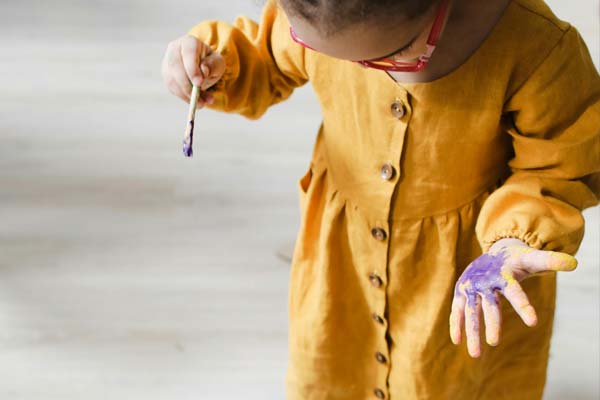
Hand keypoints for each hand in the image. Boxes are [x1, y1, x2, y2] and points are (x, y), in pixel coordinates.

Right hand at [161, 34, 225, 104]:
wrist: (202, 66)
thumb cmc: (211, 62)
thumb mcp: (218, 63)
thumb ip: (213, 65)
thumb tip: (203, 71)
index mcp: (189, 42)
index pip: (188, 53)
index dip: (192, 69)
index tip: (199, 83)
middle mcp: (174, 49)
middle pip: (176, 67)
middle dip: (187, 86)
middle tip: (200, 100)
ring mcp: (167, 62)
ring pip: (172, 80)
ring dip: (187, 95)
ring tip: (202, 103)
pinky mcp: (166, 76)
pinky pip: (173, 88)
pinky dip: (184, 97)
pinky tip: (196, 102)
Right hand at [449, 238, 576, 357]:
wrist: (493, 253)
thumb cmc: (517, 260)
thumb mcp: (533, 259)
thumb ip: (551, 261)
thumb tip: (574, 263)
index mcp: (504, 274)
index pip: (515, 292)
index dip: (523, 307)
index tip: (533, 323)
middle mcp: (485, 281)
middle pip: (489, 305)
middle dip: (491, 324)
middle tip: (495, 343)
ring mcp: (471, 287)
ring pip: (471, 312)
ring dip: (472, 332)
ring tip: (476, 355)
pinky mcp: (461, 292)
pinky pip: (458, 310)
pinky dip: (456, 325)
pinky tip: (457, 342)